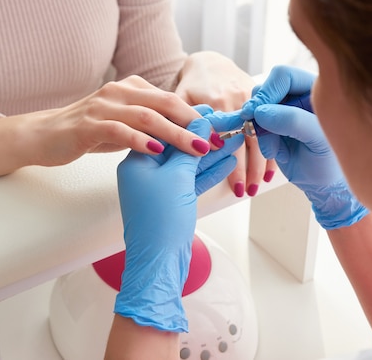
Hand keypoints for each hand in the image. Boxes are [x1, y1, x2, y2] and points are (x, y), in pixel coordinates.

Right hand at [0, 75, 211, 176]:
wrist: (43, 135)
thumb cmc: (89, 131)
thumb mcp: (125, 124)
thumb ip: (152, 124)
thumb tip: (188, 131)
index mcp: (132, 88)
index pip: (172, 99)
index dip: (198, 117)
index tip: (218, 134)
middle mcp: (119, 91)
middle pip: (166, 104)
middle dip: (194, 123)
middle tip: (215, 141)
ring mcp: (103, 106)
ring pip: (147, 117)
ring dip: (175, 134)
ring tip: (196, 148)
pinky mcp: (88, 124)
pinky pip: (119, 130)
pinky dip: (140, 140)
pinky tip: (157, 151)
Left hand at [115, 116, 242, 330]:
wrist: (158, 262)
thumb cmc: (160, 220)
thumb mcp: (176, 177)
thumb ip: (189, 148)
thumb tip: (200, 124)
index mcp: (136, 161)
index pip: (162, 130)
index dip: (187, 119)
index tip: (210, 109)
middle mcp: (145, 172)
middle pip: (178, 146)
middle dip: (202, 136)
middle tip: (227, 122)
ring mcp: (159, 189)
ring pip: (188, 164)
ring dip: (210, 153)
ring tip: (234, 139)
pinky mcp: (172, 203)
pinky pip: (192, 181)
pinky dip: (208, 172)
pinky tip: (227, 161)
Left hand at [176, 51, 278, 196]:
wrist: (209, 62)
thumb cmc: (192, 85)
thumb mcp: (181, 99)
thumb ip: (182, 120)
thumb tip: (187, 146)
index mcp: (217, 103)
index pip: (225, 141)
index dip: (232, 165)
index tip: (236, 188)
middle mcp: (236, 102)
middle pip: (246, 143)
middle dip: (249, 170)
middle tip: (248, 191)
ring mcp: (251, 101)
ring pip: (258, 138)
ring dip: (260, 164)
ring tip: (258, 185)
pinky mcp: (259, 105)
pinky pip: (266, 130)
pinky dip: (269, 150)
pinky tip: (269, 169)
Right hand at [211, 65, 367, 228]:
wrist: (324, 184)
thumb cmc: (331, 162)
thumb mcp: (319, 140)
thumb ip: (294, 121)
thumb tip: (260, 112)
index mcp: (316, 89)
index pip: (284, 76)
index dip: (268, 90)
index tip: (259, 111)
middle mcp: (298, 96)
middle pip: (265, 88)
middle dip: (259, 110)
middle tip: (256, 128)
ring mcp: (283, 111)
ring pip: (256, 108)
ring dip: (259, 128)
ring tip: (273, 149)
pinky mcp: (272, 127)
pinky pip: (255, 126)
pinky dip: (261, 140)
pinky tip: (276, 153)